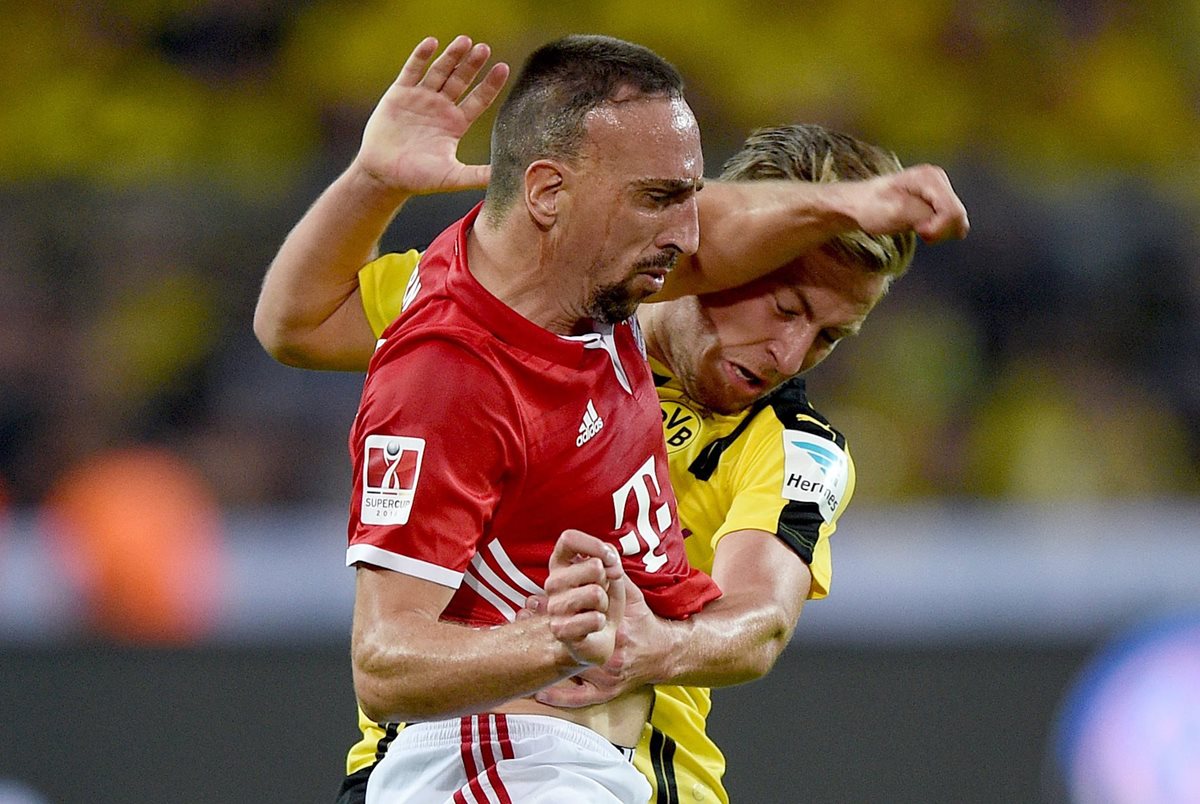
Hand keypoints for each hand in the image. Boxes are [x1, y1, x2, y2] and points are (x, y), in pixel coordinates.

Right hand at [354, 35, 509, 196]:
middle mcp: (441, 108)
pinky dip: (420, 56)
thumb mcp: (452, 177)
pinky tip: (431, 43)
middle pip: (461, 80)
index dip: (490, 84)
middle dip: (472, 65)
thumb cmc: (418, 179)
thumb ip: (476, 175)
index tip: (503, 67)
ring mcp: (421, 98)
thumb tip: (505, 175)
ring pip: (440, 71)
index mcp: (456, 124)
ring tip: (464, 41)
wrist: (383, 175)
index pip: (479, 99)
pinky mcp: (400, 94)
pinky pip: (412, 70)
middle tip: (484, 49)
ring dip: (451, 56)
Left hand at [535, 576, 665, 707]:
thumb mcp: (633, 597)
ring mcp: (607, 677)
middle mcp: (611, 656)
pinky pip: (580, 698)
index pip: (580, 619)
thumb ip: (616, 579)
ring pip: (571, 672)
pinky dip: (559, 697)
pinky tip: (540, 694)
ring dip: (547, 662)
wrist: (665, 653)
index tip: (531, 601)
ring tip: (524, 653)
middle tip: (522, 618)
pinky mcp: (607, 692)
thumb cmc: (645, 622)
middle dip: (546, 630)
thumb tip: (599, 557)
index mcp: (616, 630)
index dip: (554, 609)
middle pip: (570, 645)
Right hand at [545, 529, 625, 667]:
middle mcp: (552, 582)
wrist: (599, 639)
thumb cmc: (602, 603)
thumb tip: (609, 561)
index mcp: (561, 564)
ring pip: (595, 593)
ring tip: (596, 611)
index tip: (610, 559)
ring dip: (604, 604)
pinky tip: (593, 626)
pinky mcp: (560, 630)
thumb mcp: (611, 574)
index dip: (594, 545)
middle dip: (607, 582)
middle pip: (593, 566)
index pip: (569, 538)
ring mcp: (554, 607)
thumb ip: (609, 557)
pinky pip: (594, 619)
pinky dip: (601, 622)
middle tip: (600, 596)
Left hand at [847, 164, 969, 243]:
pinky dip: (937, 229)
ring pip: (957, 220)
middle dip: (939, 230)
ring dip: (938, 231)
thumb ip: (928, 215)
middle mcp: (938, 177)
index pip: (952, 211)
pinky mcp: (938, 197)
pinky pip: (951, 221)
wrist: (859, 205)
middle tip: (916, 230)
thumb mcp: (897, 213)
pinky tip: (920, 225)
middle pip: (958, 216)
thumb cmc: (872, 208)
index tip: (918, 230)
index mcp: (929, 178)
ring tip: (916, 227)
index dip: (937, 228)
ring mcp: (939, 186)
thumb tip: (958, 222)